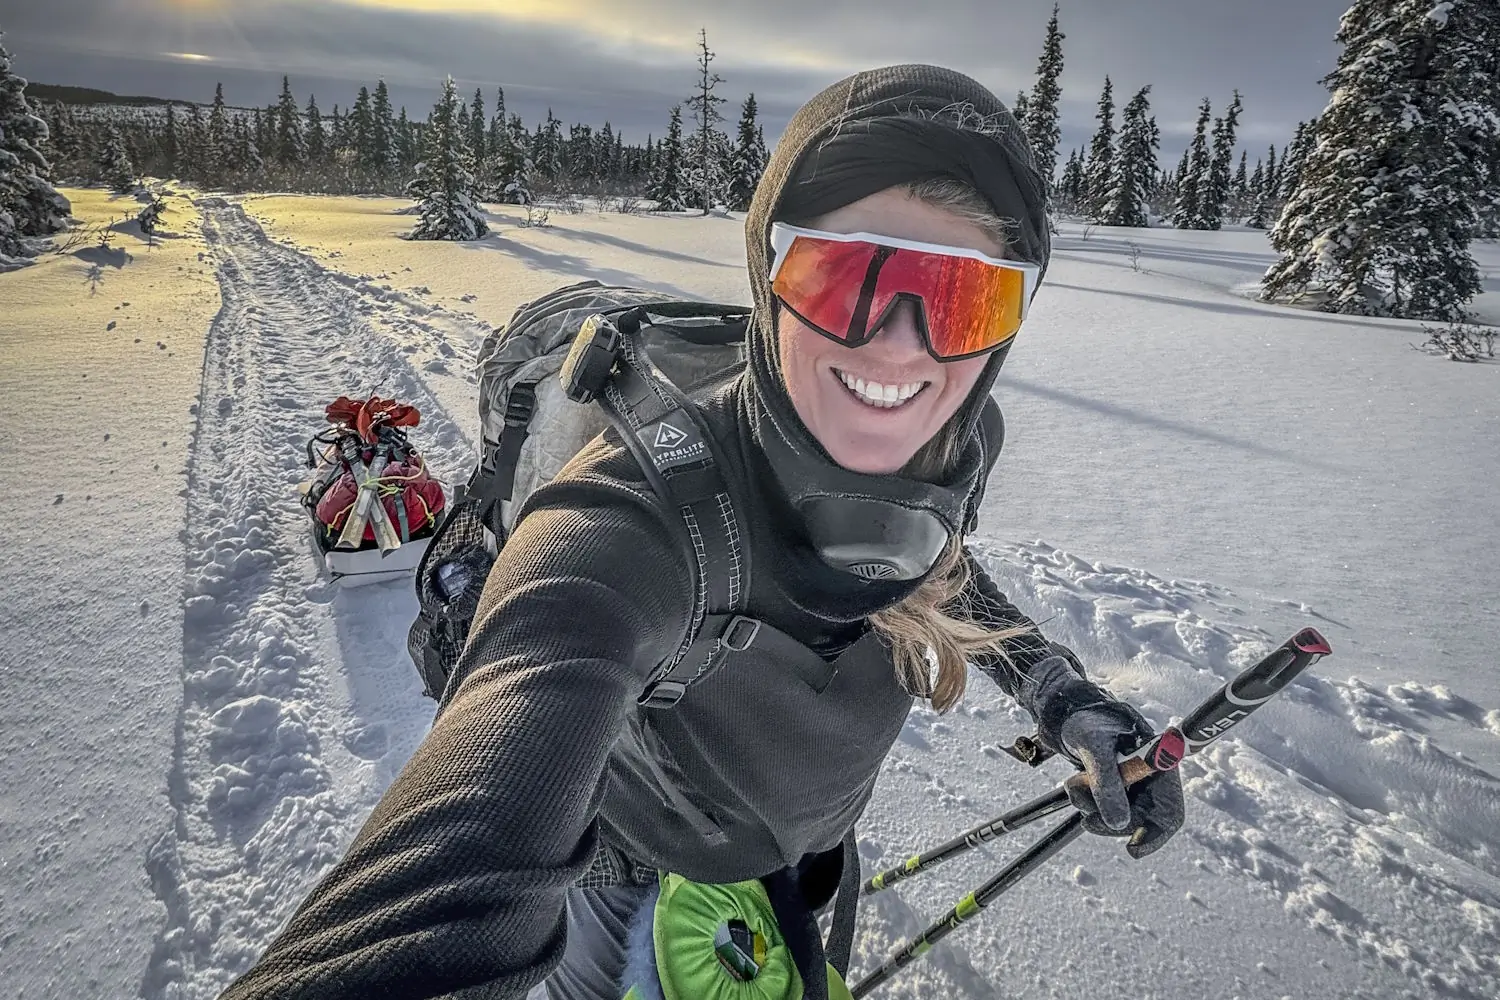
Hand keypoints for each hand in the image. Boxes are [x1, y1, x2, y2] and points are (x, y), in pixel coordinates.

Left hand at [1058, 705, 1184, 858]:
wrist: (1071, 716)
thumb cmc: (1090, 724)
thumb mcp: (1096, 750)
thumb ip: (1107, 783)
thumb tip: (1119, 823)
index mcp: (1160, 766)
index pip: (1170, 813)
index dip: (1155, 837)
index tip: (1132, 850)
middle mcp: (1150, 782)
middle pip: (1142, 823)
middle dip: (1112, 824)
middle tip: (1087, 820)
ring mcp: (1132, 788)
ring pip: (1118, 819)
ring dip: (1093, 809)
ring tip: (1076, 783)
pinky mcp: (1114, 790)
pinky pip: (1102, 811)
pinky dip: (1086, 803)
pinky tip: (1076, 785)